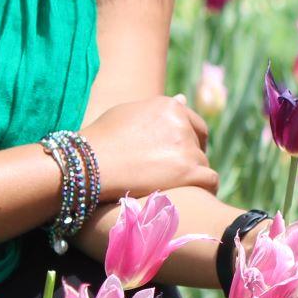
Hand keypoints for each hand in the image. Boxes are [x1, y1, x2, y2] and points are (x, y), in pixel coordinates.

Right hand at [80, 95, 216, 200]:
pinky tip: (193, 198)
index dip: (190, 142)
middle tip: (173, 175)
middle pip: (199, 145)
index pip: (195, 125)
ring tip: (173, 190)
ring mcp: (186, 148)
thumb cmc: (100, 140)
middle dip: (190, 158)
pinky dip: (204, 190)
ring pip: (202, 165)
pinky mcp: (188, 172)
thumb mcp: (126, 113)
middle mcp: (181, 124)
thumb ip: (157, 109)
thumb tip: (184, 98)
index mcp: (169, 106)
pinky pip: (210, 181)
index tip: (179, 156)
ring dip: (191, 177)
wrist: (87, 164)